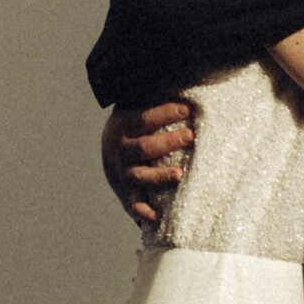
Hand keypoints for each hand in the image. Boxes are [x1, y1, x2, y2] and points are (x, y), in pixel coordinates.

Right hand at [99, 101, 194, 228]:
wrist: (111, 148)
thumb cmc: (138, 124)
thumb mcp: (141, 105)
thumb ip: (157, 98)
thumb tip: (189, 85)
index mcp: (125, 126)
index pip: (144, 118)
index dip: (164, 113)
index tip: (187, 109)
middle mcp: (124, 151)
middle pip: (144, 147)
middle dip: (168, 142)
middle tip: (191, 136)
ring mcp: (126, 172)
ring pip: (142, 176)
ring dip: (160, 176)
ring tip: (181, 175)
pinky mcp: (131, 191)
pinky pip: (136, 204)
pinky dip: (146, 212)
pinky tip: (160, 218)